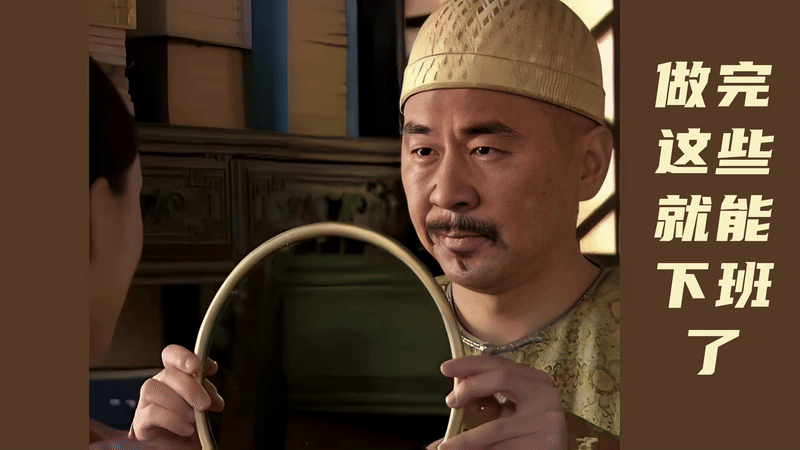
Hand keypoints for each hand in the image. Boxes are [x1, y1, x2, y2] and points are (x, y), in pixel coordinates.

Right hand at [129, 345, 224, 449]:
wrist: (187, 447)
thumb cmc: (195, 422)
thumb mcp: (204, 402)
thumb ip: (205, 388)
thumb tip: (210, 375)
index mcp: (173, 376)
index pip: (170, 355)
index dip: (182, 356)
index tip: (198, 366)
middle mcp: (157, 385)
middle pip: (166, 373)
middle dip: (189, 387)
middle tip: (205, 403)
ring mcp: (145, 403)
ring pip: (153, 389)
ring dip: (178, 403)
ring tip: (194, 417)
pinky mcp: (140, 423)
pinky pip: (151, 414)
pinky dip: (172, 420)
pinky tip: (187, 428)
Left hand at [435, 355, 565, 449]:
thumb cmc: (530, 434)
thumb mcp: (511, 410)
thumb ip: (490, 398)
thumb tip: (455, 396)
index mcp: (535, 381)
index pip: (500, 364)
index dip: (471, 364)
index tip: (447, 369)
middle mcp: (545, 394)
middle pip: (501, 378)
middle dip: (469, 388)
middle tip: (450, 401)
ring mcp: (547, 419)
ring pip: (496, 427)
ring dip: (466, 439)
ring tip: (445, 447)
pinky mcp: (545, 443)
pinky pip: (502, 448)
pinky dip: (479, 449)